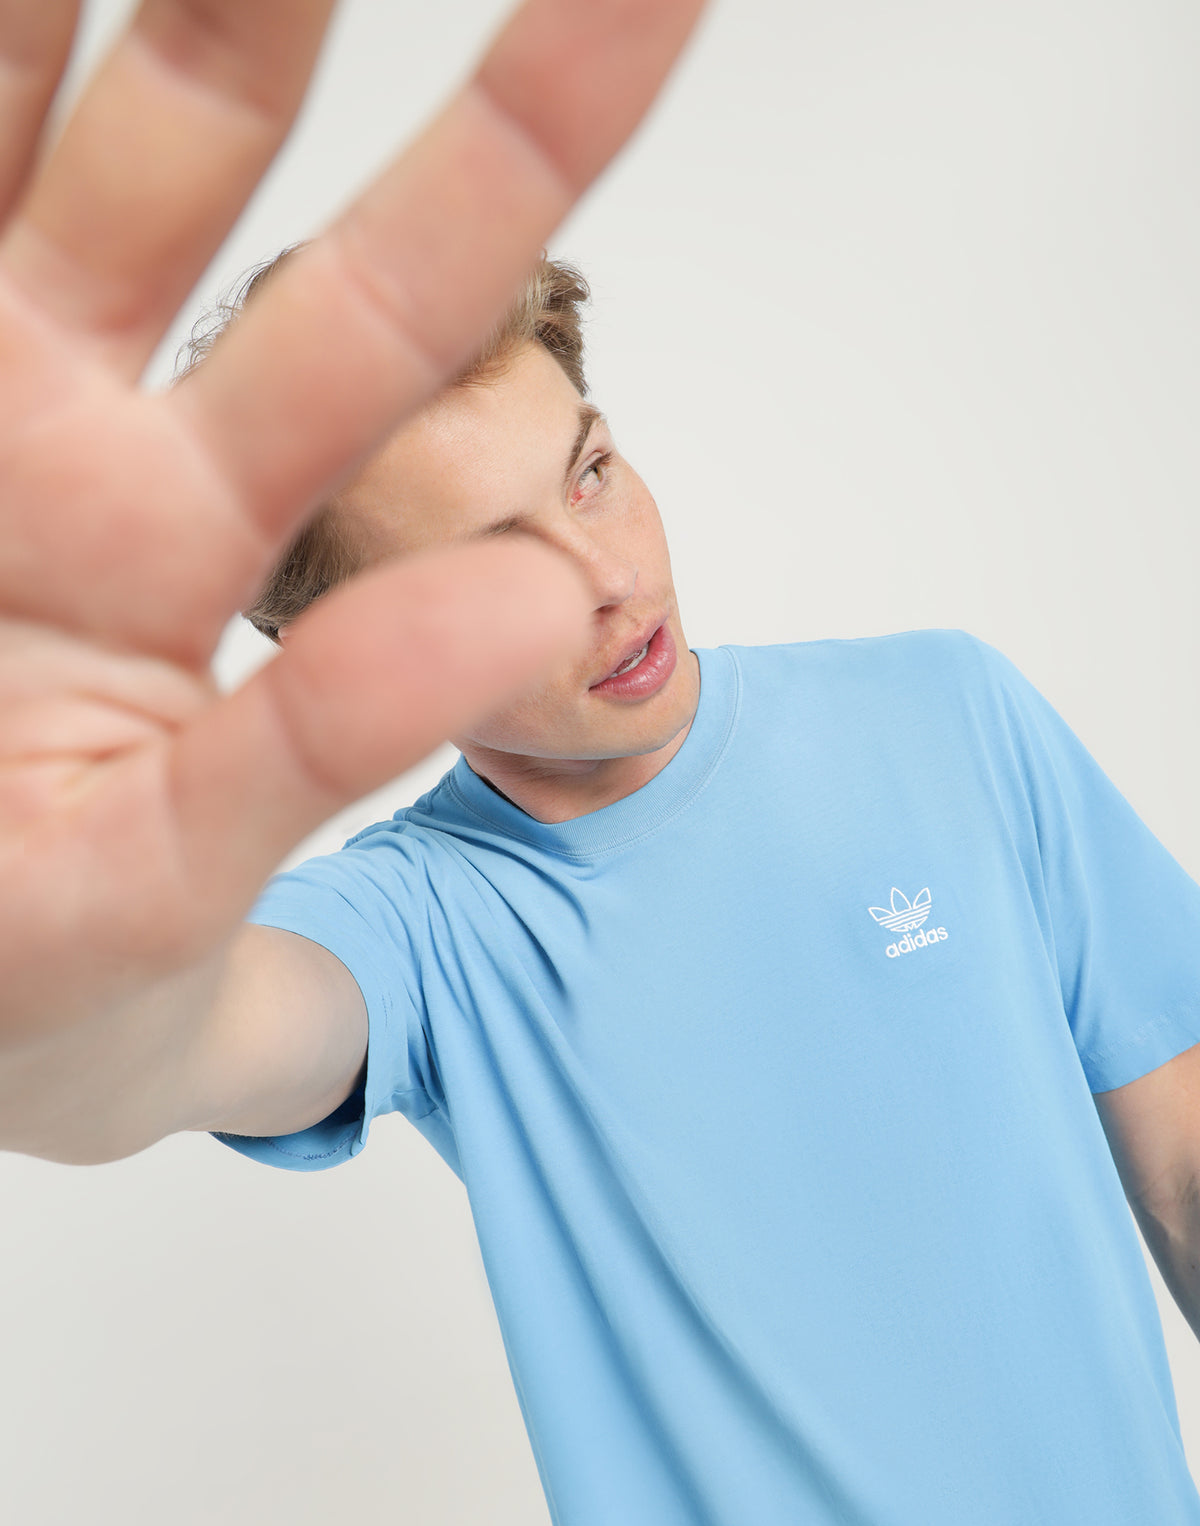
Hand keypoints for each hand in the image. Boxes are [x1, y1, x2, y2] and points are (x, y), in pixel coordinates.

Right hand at [0, 0, 705, 1043]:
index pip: (397, 301)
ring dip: (48, 8)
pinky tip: (3, 23)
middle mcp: (77, 432)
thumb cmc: (62, 970)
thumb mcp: (185, 876)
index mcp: (202, 528)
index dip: (522, 138)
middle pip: (193, 143)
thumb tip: (549, 601)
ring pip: (20, 147)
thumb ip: (339, 732)